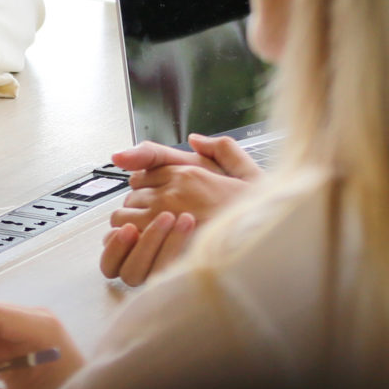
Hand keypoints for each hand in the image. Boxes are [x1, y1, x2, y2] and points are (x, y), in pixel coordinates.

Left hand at [98, 132, 260, 283]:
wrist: (264, 245)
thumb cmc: (257, 214)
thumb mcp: (248, 172)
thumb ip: (223, 149)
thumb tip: (196, 139)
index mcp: (189, 172)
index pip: (143, 171)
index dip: (147, 186)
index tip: (155, 196)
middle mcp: (172, 190)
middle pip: (131, 193)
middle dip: (139, 205)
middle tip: (154, 219)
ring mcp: (164, 215)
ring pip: (124, 215)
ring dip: (132, 224)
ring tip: (148, 235)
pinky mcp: (161, 242)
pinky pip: (130, 237)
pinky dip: (132, 242)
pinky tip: (145, 249)